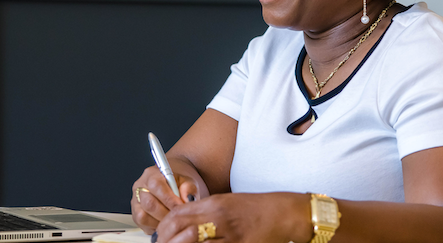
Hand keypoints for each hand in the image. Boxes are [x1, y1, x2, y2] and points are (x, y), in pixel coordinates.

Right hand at [131, 159, 206, 233]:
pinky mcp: (135, 216)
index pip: (156, 185)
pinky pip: (143, 225)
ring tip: (173, 220)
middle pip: (149, 203)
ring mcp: (136, 202)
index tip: (180, 207)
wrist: (174, 189)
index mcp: (151, 174)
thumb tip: (188, 199)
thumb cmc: (179, 185)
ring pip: (143, 216)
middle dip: (166, 213)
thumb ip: (189, 188)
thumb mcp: (187, 181)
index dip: (169, 198)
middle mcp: (140, 187)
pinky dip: (156, 227)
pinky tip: (166, 223)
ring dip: (160, 221)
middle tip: (178, 217)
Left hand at [154, 192, 312, 242]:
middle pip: (182, 231)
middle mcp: (219, 218)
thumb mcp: (225, 203)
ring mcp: (230, 235)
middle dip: (168, 241)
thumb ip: (203, 211)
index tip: (159, 235)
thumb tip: (180, 221)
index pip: (178, 214)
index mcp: (214, 204)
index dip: (164, 228)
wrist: (283, 214)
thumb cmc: (255, 209)